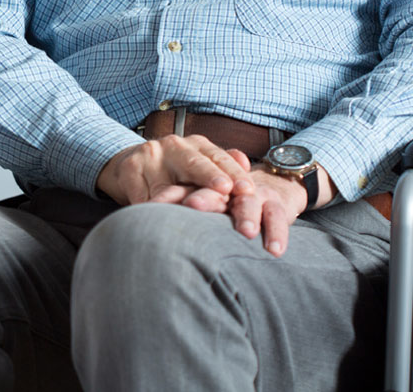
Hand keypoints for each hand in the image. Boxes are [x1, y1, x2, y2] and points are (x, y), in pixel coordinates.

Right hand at [97, 133, 254, 206]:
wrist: (130, 164)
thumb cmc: (175, 170)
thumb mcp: (200, 163)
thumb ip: (223, 165)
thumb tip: (247, 162)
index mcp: (196, 144)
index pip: (219, 158)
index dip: (234, 173)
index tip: (247, 189)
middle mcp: (173, 146)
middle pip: (194, 164)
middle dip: (210, 177)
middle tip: (224, 190)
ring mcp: (149, 155)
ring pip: (166, 187)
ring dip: (177, 204)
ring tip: (191, 218)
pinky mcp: (128, 170)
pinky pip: (142, 196)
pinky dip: (151, 211)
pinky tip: (158, 223)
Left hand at [173, 161, 309, 256]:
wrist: (256, 183)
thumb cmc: (210, 193)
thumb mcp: (187, 191)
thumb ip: (166, 200)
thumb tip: (140, 214)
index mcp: (198, 167)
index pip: (183, 179)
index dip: (171, 191)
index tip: (165, 204)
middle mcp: (224, 176)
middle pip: (214, 182)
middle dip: (207, 196)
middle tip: (194, 207)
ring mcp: (252, 188)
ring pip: (247, 198)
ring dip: (246, 214)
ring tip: (245, 232)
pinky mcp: (275, 201)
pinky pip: (277, 215)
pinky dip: (277, 231)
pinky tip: (274, 250)